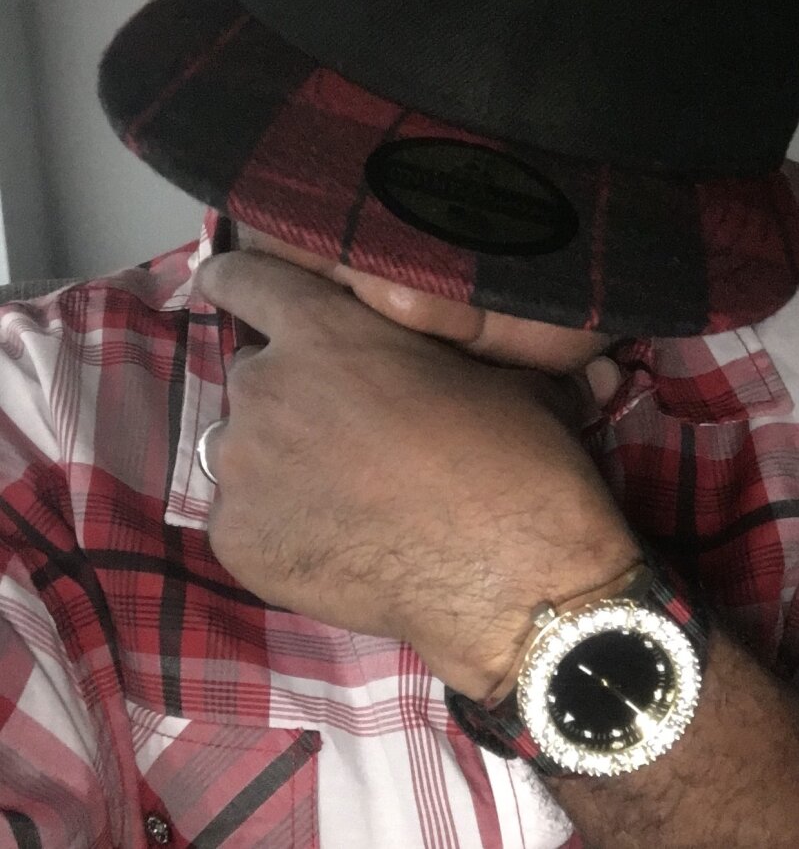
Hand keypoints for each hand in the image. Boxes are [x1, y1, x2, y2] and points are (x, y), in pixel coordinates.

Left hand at [197, 252, 638, 698]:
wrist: (510, 576)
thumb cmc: (513, 457)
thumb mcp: (490, 372)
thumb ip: (431, 348)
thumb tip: (453, 349)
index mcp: (320, 329)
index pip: (241, 279)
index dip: (235, 284)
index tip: (230, 291)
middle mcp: (262, 388)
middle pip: (253, 377)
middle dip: (289, 395)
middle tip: (343, 434)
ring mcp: (241, 468)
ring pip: (245, 449)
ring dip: (280, 462)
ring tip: (340, 499)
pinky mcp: (235, 540)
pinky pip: (243, 517)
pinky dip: (276, 526)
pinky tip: (329, 545)